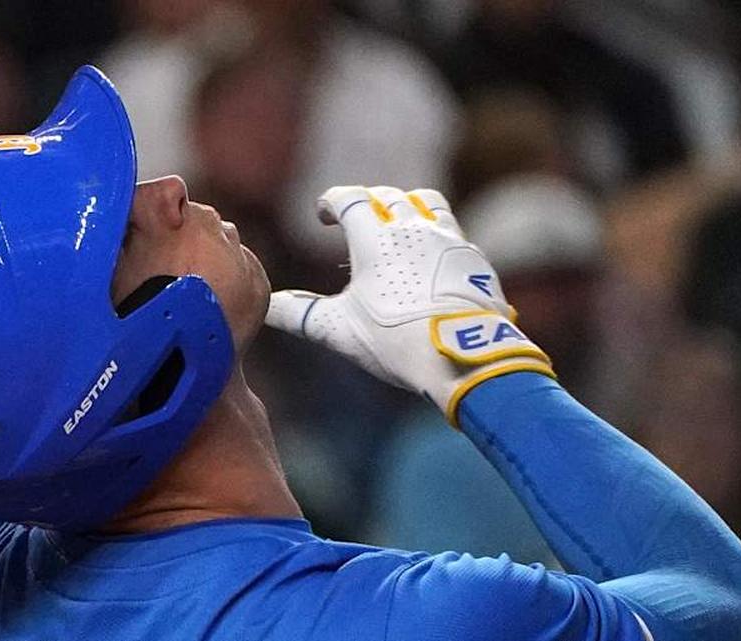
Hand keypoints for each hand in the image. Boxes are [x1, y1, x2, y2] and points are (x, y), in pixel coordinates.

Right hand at [265, 186, 553, 425]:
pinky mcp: (474, 259)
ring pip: (427, 202)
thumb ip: (298, 314)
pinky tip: (430, 256)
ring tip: (398, 223)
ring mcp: (448, 240)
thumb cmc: (394, 340)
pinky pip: (452, 232)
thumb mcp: (338, 330)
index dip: (331, 202)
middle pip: (387, 196)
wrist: (462, 357)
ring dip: (407, 206)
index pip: (349, 199)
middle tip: (355, 218)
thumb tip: (266, 307)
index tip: (322, 215)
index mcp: (375, 238)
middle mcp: (413, 229)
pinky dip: (435, 234)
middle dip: (367, 202)